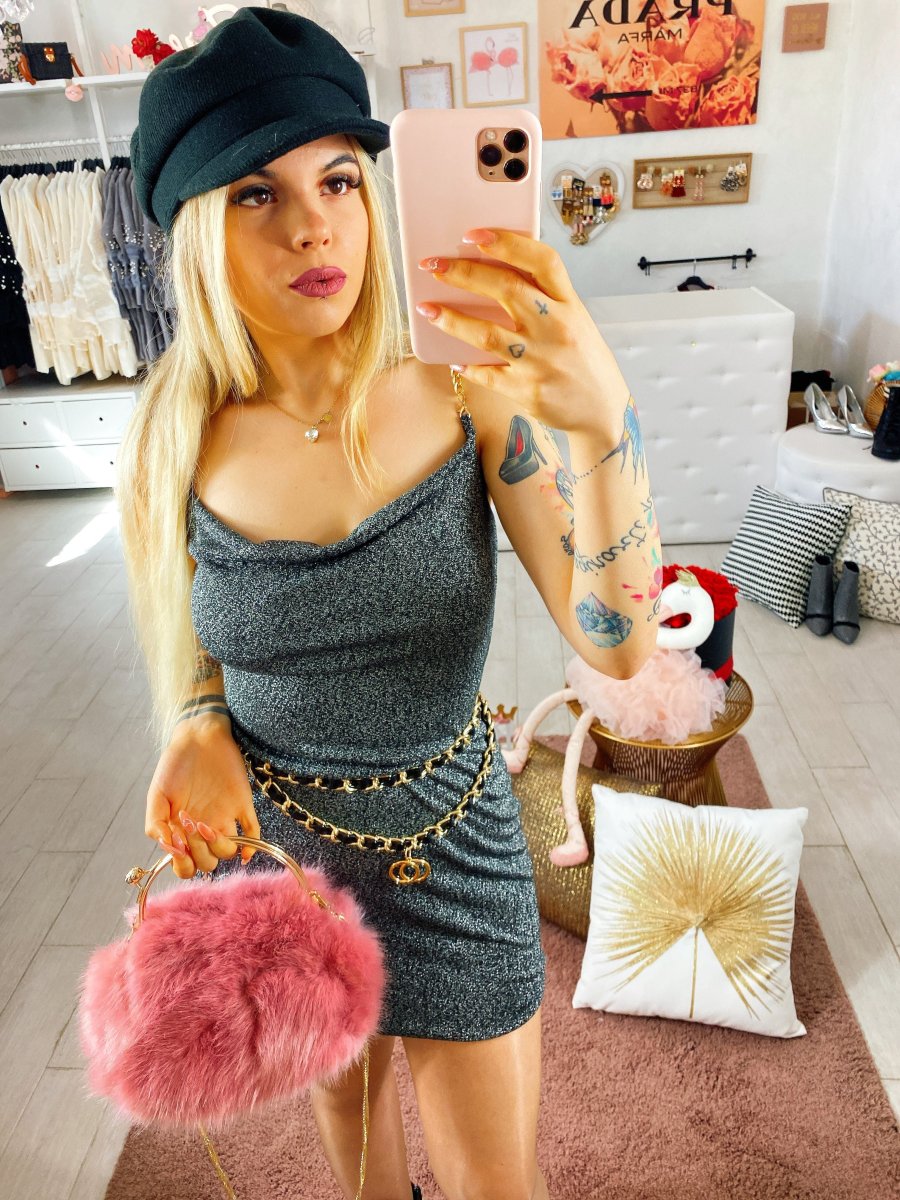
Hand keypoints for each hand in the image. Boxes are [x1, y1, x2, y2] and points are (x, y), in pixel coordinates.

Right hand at [144, 719, 261, 879]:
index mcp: (183, 830)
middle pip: (208, 862)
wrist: (197, 737)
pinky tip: (245, 850)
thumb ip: (155, 824)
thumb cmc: (174, 765)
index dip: (183, 864)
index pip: (186, 866)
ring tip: (203, 824)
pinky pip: (253, 832)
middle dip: (199, 851)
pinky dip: (252, 846)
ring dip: (218, 846)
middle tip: (189, 824)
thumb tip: (168, 849)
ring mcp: (225, 818)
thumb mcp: (157, 794)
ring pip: (228, 851)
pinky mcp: (243, 805)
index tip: (178, 846)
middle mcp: (205, 828)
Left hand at [415, 227, 629, 431]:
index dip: (506, 242)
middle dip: (463, 273)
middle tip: (434, 266)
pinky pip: (486, 374)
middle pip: (505, 288)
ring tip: (427, 309)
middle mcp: (556, 328)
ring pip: (487, 333)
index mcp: (570, 304)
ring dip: (451, 319)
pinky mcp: (527, 391)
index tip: (474, 235)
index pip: (541, 261)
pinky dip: (466, 364)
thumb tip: (496, 273)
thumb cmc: (584, 360)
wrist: (602, 411)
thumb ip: (544, 298)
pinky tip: (453, 358)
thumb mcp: (576, 320)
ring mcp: (541, 361)